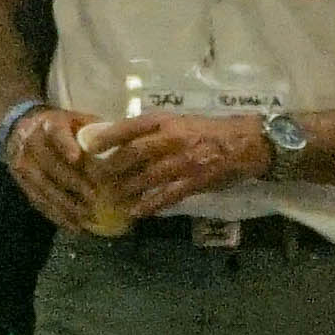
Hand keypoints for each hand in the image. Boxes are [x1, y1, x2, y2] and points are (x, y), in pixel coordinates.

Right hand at [4, 105, 109, 231]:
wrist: (22, 128)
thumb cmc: (64, 128)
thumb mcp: (79, 121)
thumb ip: (99, 133)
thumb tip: (130, 148)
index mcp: (49, 123)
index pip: (56, 133)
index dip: (65, 145)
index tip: (76, 158)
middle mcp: (32, 142)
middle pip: (50, 164)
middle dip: (72, 183)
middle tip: (94, 198)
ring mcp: (23, 163)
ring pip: (43, 186)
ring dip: (65, 204)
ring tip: (86, 217)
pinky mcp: (21, 181)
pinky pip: (38, 200)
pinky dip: (56, 215)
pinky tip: (74, 226)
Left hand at [83, 110, 271, 218]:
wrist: (246, 144)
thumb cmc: (208, 131)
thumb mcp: (179, 122)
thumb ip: (153, 131)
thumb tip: (120, 140)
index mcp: (166, 122)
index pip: (130, 127)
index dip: (107, 137)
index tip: (88, 147)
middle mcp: (173, 139)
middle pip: (134, 154)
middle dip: (111, 168)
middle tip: (95, 179)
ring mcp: (184, 162)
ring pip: (147, 177)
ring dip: (126, 189)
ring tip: (110, 198)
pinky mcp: (195, 181)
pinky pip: (167, 195)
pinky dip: (150, 205)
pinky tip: (136, 212)